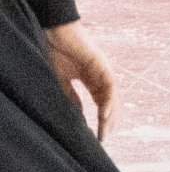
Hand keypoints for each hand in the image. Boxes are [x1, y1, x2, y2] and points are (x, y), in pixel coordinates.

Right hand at [45, 20, 118, 139]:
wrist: (56, 32)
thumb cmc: (57, 52)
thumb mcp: (63, 80)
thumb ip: (71, 96)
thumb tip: (78, 115)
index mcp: (92, 79)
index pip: (101, 102)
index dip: (101, 118)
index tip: (97, 135)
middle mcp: (101, 75)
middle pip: (110, 101)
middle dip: (108, 120)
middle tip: (103, 139)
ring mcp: (104, 69)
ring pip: (112, 95)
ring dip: (110, 114)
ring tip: (105, 130)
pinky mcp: (102, 65)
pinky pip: (109, 85)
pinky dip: (109, 100)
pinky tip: (105, 114)